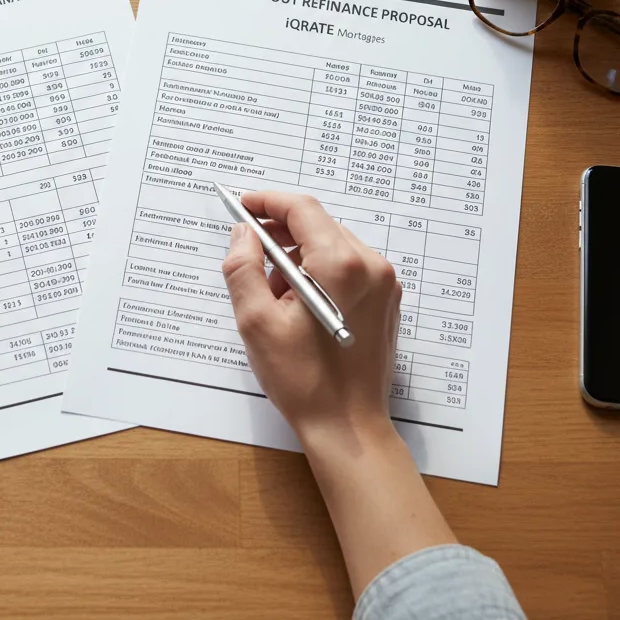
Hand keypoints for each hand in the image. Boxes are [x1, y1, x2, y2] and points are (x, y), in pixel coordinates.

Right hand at [221, 191, 401, 447]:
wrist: (348, 427)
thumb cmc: (303, 380)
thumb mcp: (256, 321)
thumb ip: (243, 268)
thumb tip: (243, 235)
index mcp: (341, 265)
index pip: (302, 209)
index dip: (268, 202)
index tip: (243, 205)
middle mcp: (370, 265)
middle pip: (318, 224)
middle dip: (280, 232)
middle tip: (248, 252)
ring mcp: (383, 282)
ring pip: (331, 244)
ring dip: (297, 256)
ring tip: (273, 293)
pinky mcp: (385, 299)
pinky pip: (346, 266)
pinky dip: (317, 271)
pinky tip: (297, 303)